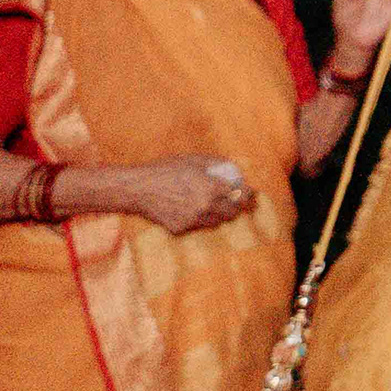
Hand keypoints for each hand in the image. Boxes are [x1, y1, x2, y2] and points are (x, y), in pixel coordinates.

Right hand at [124, 154, 254, 235]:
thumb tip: (233, 167)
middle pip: (232, 213)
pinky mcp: (181, 230)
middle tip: (236, 201)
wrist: (138, 189)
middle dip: (237, 207)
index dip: (250, 195)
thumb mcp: (193, 160)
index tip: (252, 193)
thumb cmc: (165, 170)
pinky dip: (199, 219)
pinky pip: (197, 226)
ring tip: (215, 205)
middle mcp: (205, 207)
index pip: (241, 196)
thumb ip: (216, 164)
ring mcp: (193, 221)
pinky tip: (192, 209)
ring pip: (216, 222)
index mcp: (212, 189)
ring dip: (220, 214)